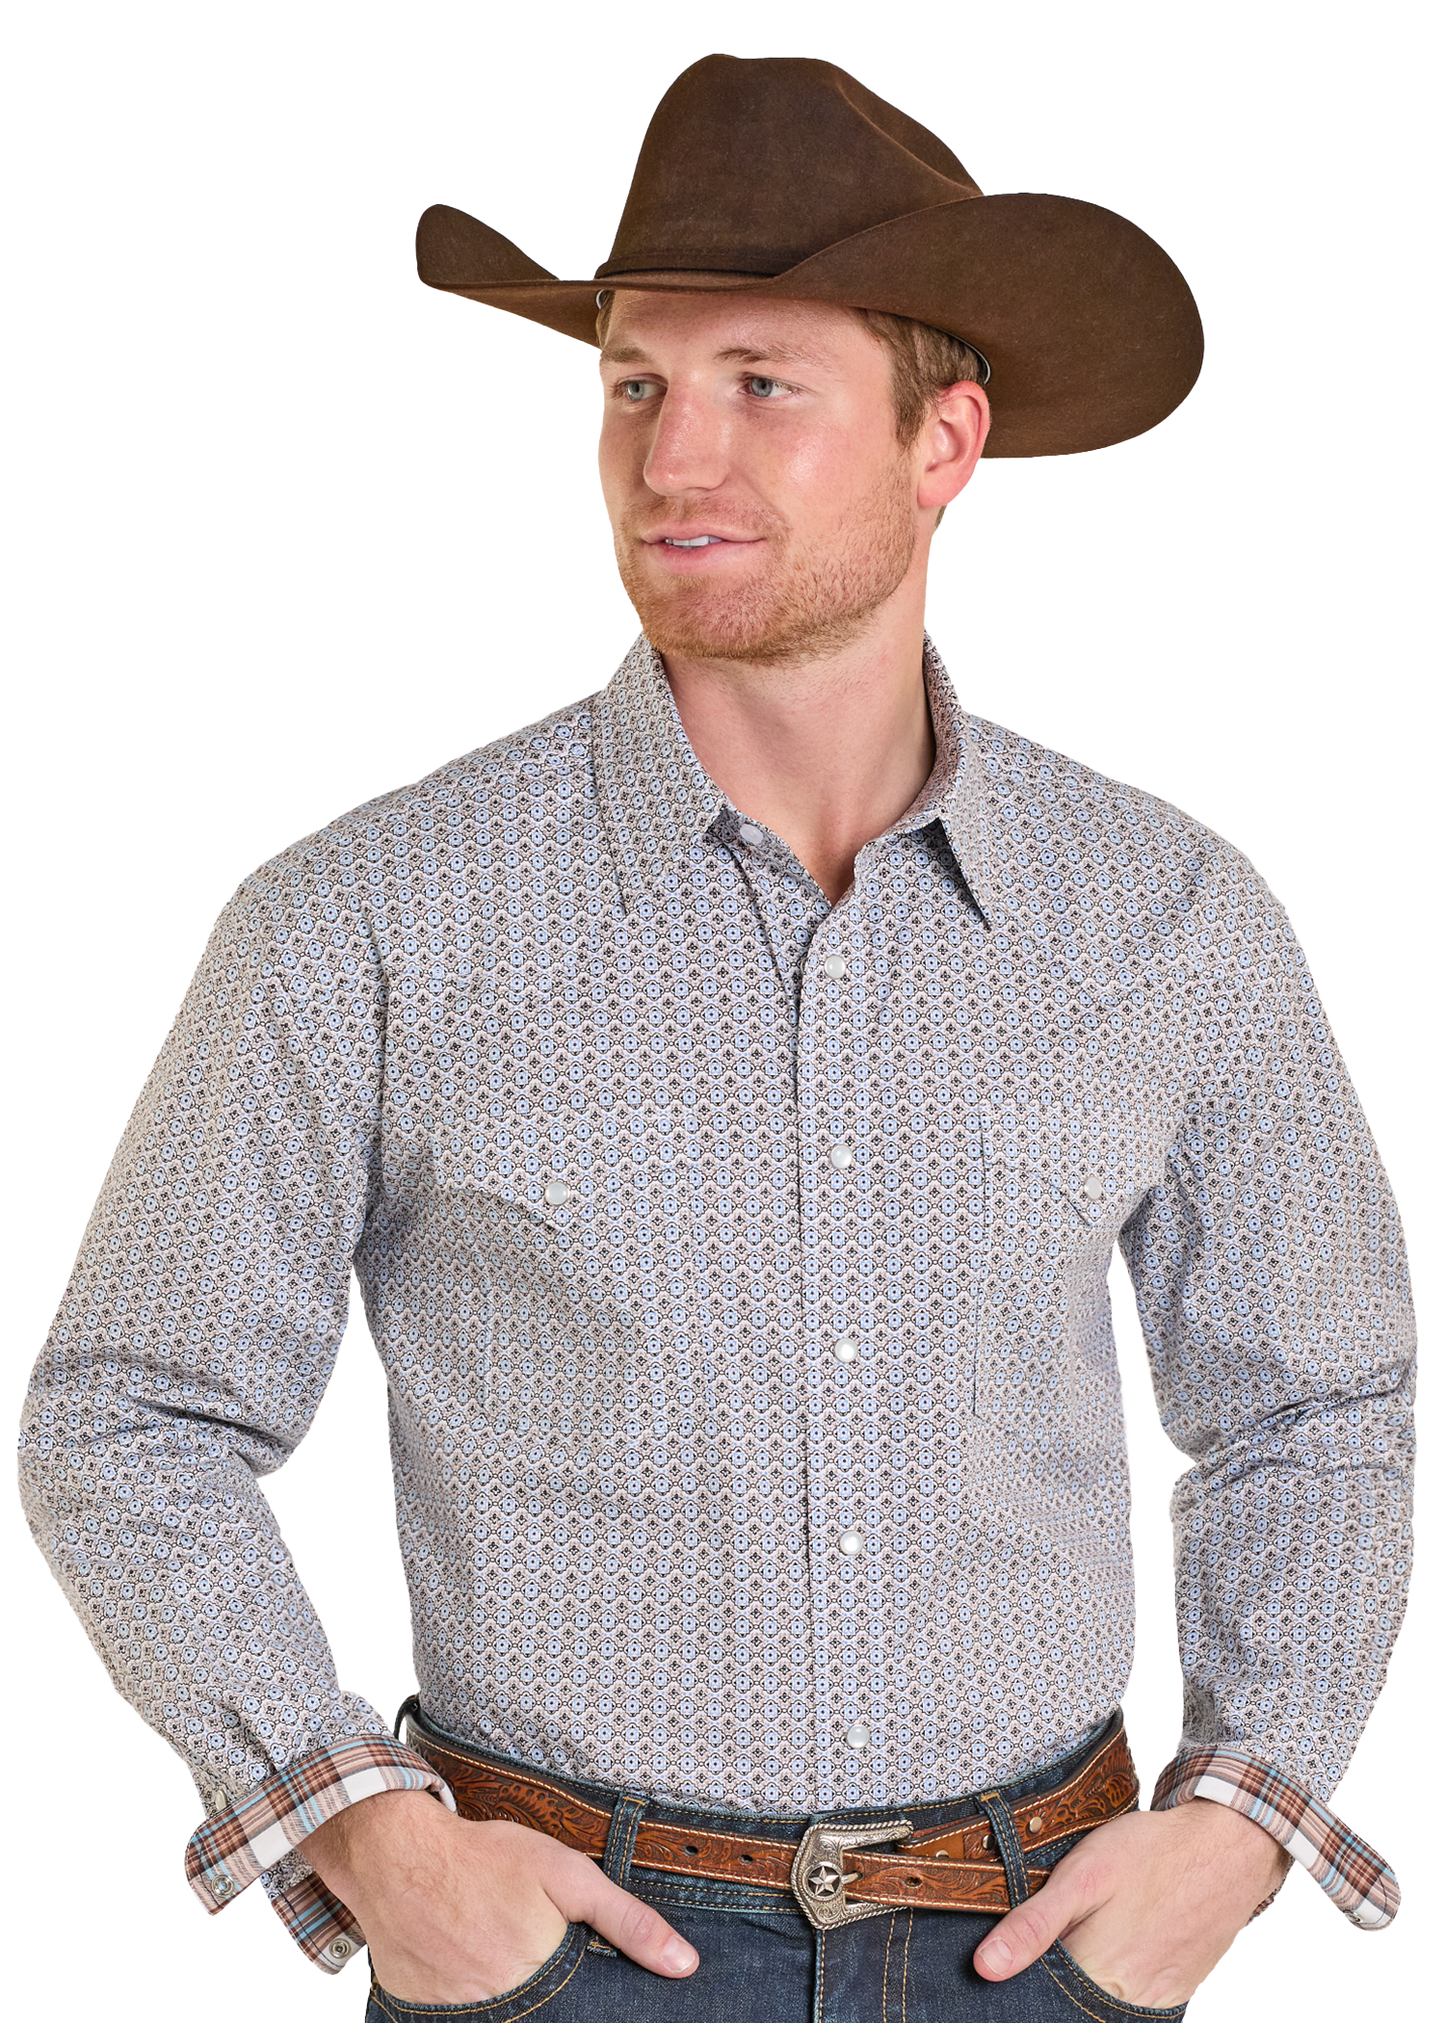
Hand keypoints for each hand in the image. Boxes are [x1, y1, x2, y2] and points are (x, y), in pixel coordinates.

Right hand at [306, 1789, 699, 2002]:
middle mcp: (502, 2013)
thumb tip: (684, 1965)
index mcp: (543, 1986)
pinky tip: (473, 1967)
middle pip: (547, 2017)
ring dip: (516, 2000)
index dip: (591, 2008)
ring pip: (508, 2019)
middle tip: (531, 1954)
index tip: (584, 1990)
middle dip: (554, 2000)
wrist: (396, 1857)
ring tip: (499, 1954)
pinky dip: (477, 2005)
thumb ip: (627, 1922)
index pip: (584, 2016)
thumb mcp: (566, 1875)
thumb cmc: (486, 1861)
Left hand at [973, 1798, 1289, 2008]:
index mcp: (1097, 1975)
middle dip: (1050, 1981)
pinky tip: (1113, 1945)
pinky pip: (1131, 2005)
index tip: (1008, 1960)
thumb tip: (985, 1969)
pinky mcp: (1175, 1997)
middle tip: (1055, 1935)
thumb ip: (1033, 1926)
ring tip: (1091, 1931)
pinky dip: (1112, 1983)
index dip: (1019, 1978)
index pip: (1037, 1999)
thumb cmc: (1149, 1853)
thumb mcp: (1082, 1875)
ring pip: (1099, 2006)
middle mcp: (1127, 2003)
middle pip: (1069, 2005)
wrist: (1226, 1850)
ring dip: (1082, 1981)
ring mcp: (1156, 2005)